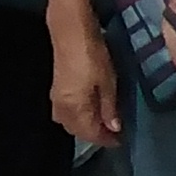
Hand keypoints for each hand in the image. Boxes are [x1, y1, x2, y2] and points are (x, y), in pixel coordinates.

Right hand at [48, 22, 119, 146]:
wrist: (71, 34)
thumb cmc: (93, 57)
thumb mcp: (108, 82)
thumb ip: (109, 108)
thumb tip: (114, 128)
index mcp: (75, 109)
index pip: (90, 133)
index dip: (105, 140)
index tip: (120, 141)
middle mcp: (62, 109)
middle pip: (77, 131)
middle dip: (94, 135)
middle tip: (113, 134)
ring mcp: (56, 100)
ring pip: (69, 123)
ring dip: (85, 127)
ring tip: (103, 124)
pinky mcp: (55, 90)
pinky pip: (65, 113)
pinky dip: (77, 118)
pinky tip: (89, 111)